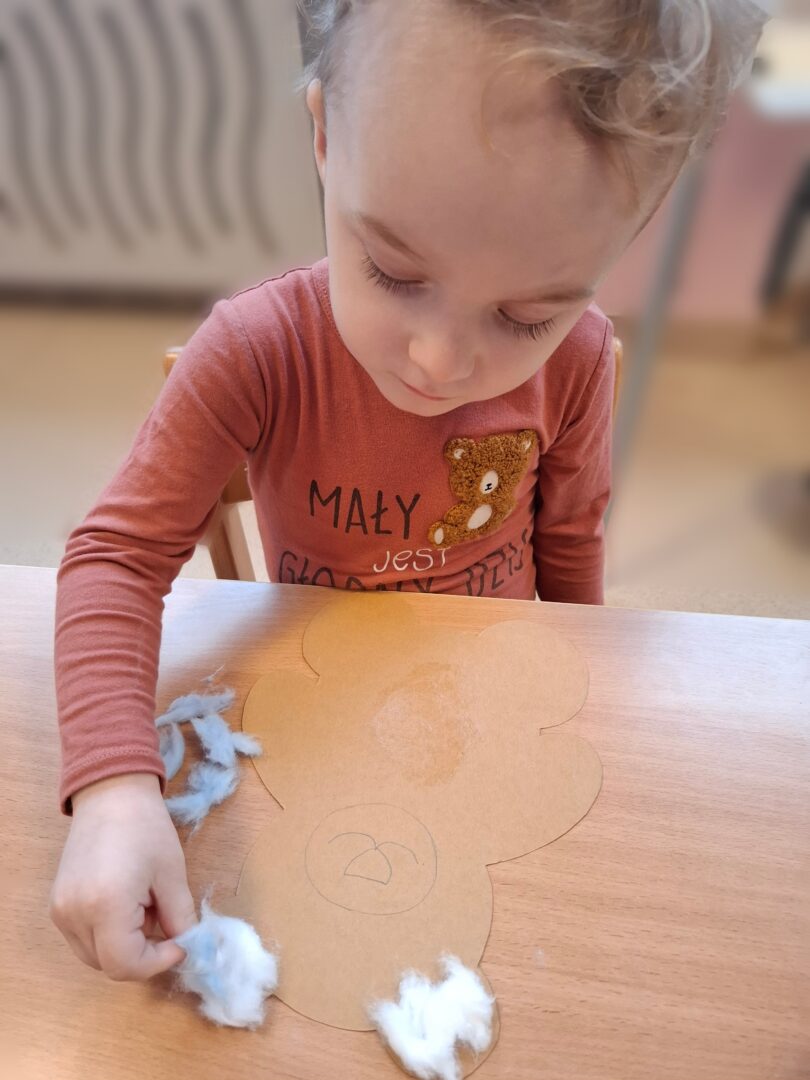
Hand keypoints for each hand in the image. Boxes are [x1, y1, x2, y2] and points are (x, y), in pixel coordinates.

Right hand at [50, 772, 196, 979]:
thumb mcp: (172, 874)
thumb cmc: (146, 828)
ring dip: (125, 947)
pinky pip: (83, 939)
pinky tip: (128, 906)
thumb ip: (180, 918)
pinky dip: (108, 936)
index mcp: (105, 906)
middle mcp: (75, 915)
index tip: (181, 944)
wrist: (111, 794)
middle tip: (167, 927)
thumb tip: (189, 948)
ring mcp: (61, 912)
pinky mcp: (57, 905)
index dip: (157, 962)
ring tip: (147, 910)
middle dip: (144, 956)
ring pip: (95, 956)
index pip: (126, 964)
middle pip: (109, 965)